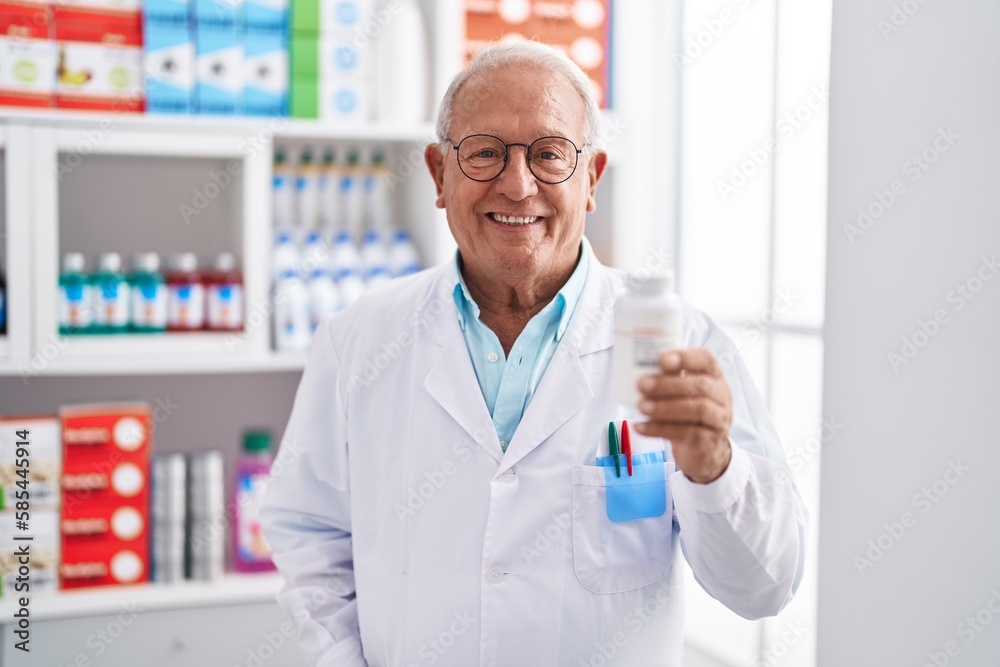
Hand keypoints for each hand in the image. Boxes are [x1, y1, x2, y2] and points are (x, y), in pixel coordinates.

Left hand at [633, 348, 732, 483]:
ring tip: (641, 407)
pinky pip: (687, 433)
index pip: (706, 360)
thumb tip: (639, 374)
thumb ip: (667, 381)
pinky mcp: (709, 441)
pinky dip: (660, 429)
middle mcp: (721, 395)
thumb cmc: (688, 414)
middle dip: (668, 384)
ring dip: (665, 407)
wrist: (704, 451)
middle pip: (700, 385)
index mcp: (713, 376)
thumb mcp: (682, 394)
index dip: (686, 358)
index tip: (662, 360)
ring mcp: (718, 419)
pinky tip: (641, 427)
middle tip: (642, 384)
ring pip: (698, 409)